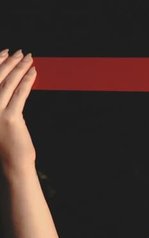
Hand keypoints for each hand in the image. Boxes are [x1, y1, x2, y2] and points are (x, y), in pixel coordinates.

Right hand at [0, 49, 37, 176]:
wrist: (12, 162)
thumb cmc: (7, 141)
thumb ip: (0, 101)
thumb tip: (10, 81)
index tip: (5, 52)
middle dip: (10, 62)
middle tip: (20, 52)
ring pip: (8, 84)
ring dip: (20, 69)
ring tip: (28, 59)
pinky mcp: (10, 119)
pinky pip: (20, 95)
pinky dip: (27, 81)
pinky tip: (34, 73)